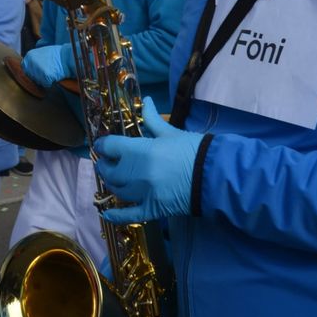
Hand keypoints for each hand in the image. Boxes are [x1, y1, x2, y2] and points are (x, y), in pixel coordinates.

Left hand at [22, 44, 75, 86]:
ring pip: (37, 81)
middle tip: (46, 72)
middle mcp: (31, 61)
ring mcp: (38, 68)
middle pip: (31, 76)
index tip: (39, 72)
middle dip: (38, 77)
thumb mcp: (41, 52)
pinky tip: (54, 76)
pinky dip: (50, 83)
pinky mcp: (45, 75)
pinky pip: (45, 84)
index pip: (25, 68)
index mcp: (29, 55)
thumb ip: (33, 59)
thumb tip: (27, 67)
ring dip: (44, 80)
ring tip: (51, 72)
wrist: (67, 57)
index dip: (32, 72)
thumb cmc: (56, 55)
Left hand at [95, 96, 203, 222]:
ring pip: (117, 190)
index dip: (102, 145)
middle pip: (109, 171)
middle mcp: (134, 173)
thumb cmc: (193, 150)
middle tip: (106, 162)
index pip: (109, 147)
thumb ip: (152, 119)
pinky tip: (107, 214)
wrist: (214, 176)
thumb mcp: (170, 132)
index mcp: (137, 150)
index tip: (101, 145)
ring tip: (112, 179)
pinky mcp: (153, 210)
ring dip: (112, 184)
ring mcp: (142, 193)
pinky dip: (117, 216)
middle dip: (105, 166)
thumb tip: (146, 100)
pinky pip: (130, 215)